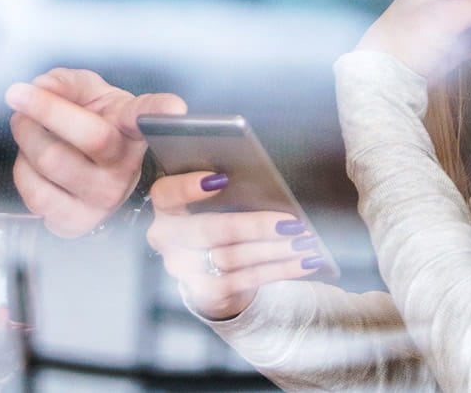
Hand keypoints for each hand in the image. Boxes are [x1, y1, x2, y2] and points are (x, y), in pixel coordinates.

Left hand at [5, 68, 186, 237]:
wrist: (89, 172)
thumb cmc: (92, 125)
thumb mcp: (87, 93)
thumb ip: (66, 81)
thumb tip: (42, 86)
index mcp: (131, 127)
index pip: (149, 116)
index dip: (163, 111)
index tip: (175, 108)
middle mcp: (124, 166)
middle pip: (90, 136)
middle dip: (43, 109)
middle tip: (21, 96)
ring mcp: (104, 199)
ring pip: (52, 161)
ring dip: (26, 136)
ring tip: (27, 127)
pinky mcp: (77, 222)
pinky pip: (35, 194)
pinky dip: (22, 170)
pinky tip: (32, 163)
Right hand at [147, 171, 322, 320]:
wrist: (211, 272)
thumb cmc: (217, 224)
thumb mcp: (213, 205)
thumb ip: (227, 194)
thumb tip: (271, 188)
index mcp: (166, 208)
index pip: (165, 193)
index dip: (188, 187)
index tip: (222, 179)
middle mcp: (167, 240)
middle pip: (209, 230)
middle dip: (255, 226)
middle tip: (291, 222)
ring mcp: (184, 270)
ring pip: (233, 257)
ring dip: (275, 249)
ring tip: (305, 241)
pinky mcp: (206, 292)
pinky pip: (247, 279)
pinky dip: (281, 269)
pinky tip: (304, 261)